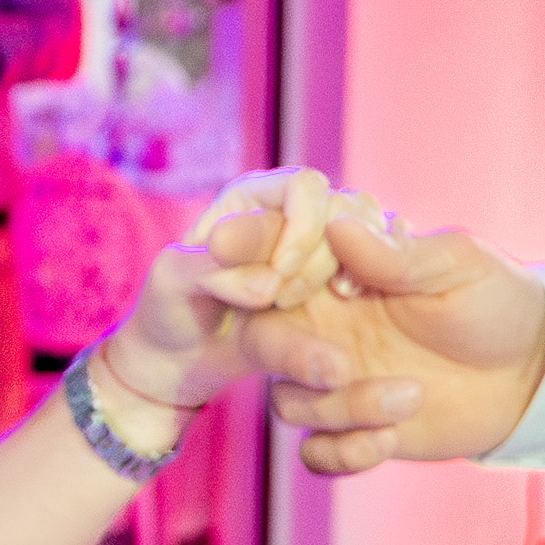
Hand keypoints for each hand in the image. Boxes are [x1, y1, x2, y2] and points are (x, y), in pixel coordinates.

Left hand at [97, 167, 341, 416]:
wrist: (185, 357)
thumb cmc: (172, 308)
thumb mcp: (172, 282)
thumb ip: (213, 270)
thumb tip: (267, 283)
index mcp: (251, 196)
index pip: (303, 187)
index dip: (301, 227)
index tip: (278, 275)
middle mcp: (290, 213)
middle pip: (342, 210)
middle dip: (318, 259)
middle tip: (281, 298)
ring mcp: (317, 248)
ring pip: (363, 237)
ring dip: (340, 273)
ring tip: (291, 304)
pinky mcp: (334, 283)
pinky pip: (373, 268)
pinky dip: (366, 284)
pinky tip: (342, 303)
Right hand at [252, 201, 544, 472]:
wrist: (533, 373)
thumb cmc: (496, 302)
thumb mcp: (457, 265)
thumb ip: (396, 254)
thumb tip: (336, 224)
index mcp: (338, 276)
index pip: (274, 270)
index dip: (267, 280)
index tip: (296, 291)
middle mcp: (325, 328)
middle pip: (262, 341)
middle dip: (291, 357)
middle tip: (339, 367)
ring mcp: (335, 382)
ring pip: (290, 402)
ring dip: (344, 408)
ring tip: (412, 396)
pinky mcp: (354, 429)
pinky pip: (314, 451)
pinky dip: (343, 452)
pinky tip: (390, 440)